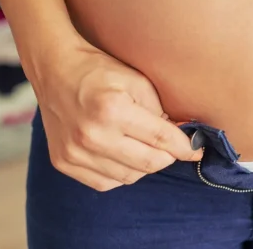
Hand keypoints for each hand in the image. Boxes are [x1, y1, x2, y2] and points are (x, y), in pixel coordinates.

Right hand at [29, 37, 201, 191]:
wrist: (55, 70)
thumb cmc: (100, 71)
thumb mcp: (138, 80)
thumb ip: (161, 110)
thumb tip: (181, 136)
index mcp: (113, 110)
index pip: (161, 139)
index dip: (185, 147)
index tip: (198, 149)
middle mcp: (92, 136)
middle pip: (149, 163)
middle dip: (168, 156)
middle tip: (173, 146)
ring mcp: (75, 152)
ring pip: (130, 176)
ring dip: (145, 164)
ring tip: (145, 145)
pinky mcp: (63, 162)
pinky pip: (106, 182)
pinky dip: (122, 173)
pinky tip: (124, 154)